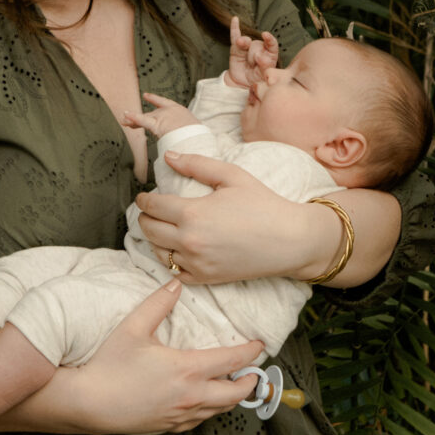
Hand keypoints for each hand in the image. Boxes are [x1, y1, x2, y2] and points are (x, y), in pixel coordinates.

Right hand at [43, 281, 261, 434]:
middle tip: (254, 372)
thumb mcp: (133, 328)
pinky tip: (205, 403)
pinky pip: (199, 421)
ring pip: (219, 410)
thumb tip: (175, 284)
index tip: (259, 345)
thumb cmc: (108, 365)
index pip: (232, 360)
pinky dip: (210, 410)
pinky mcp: (168, 427)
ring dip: (231, 397)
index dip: (250, 353)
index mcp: (188, 370)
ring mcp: (180, 415)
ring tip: (234, 385)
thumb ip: (158, 303)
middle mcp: (191, 396)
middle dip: (249, 382)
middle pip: (234, 393)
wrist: (88, 403)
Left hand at [120, 92, 198, 136]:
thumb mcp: (194, 131)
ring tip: (124, 120)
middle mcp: (169, 111)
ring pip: (145, 119)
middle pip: (152, 114)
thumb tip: (184, 142)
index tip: (145, 95)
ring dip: (133, 120)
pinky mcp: (157, 124)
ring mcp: (163, 117)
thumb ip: (185, 133)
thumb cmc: (198, 136)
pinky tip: (125, 115)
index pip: (165, 103)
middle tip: (129, 122)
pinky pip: (142, 121)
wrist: (198, 137)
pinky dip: (133, 117)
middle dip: (140, 118)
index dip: (154, 99)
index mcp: (179, 111)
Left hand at [134, 150, 329, 285]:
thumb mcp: (232, 176)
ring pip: (158, 252)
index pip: (152, 206)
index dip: (144, 199)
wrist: (290, 240)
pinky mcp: (206, 278)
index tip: (145, 196)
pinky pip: (174, 273)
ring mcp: (196, 263)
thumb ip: (197, 164)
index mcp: (192, 213)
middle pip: (148, 230)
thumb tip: (168, 156)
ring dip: (155, 239)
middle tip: (150, 211)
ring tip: (162, 228)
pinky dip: (170, 261)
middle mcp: (189, 241)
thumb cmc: (263, 204)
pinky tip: (177, 250)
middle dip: (145, 218)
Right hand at [225, 16, 279, 91]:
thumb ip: (265, 67)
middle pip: (257, 45)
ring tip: (241, 45)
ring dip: (244, 43)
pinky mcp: (236, 49)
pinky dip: (234, 28)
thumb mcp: (264, 77)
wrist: (242, 85)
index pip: (272, 45)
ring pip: (246, 41)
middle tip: (254, 63)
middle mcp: (259, 49)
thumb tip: (261, 58)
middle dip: (254, 54)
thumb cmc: (256, 81)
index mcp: (270, 55)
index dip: (269, 39)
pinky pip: (234, 37)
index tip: (265, 35)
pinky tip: (235, 20)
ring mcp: (247, 48)